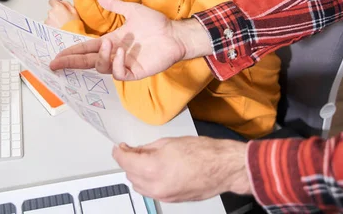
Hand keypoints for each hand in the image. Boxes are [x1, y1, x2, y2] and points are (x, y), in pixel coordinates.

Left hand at [45, 0, 79, 28]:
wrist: (70, 38)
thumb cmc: (74, 25)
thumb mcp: (74, 11)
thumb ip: (67, 4)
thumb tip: (62, 2)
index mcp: (58, 7)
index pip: (52, 1)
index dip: (56, 3)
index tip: (58, 6)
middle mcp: (51, 13)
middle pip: (52, 11)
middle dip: (56, 14)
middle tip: (63, 19)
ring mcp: (48, 21)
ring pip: (50, 19)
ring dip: (54, 21)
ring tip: (62, 26)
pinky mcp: (46, 28)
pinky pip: (49, 25)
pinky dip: (52, 27)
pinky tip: (59, 30)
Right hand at [49, 0, 212, 79]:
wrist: (175, 34)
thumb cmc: (156, 24)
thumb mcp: (132, 11)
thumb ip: (115, 6)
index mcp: (111, 41)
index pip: (86, 49)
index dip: (71, 53)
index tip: (56, 56)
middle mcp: (114, 54)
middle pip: (87, 61)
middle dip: (71, 62)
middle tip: (56, 63)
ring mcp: (123, 64)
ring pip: (101, 67)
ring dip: (101, 56)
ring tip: (109, 44)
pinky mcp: (135, 72)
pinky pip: (118, 73)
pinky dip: (116, 63)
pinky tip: (121, 52)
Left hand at [113, 137, 251, 201]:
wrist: (223, 168)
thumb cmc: (203, 152)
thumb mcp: (169, 142)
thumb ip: (148, 149)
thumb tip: (137, 151)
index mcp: (152, 168)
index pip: (125, 161)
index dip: (119, 153)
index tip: (119, 148)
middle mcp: (155, 185)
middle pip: (129, 175)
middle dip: (128, 162)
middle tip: (133, 150)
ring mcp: (163, 195)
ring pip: (138, 186)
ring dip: (136, 173)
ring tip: (144, 160)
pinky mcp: (171, 200)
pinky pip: (151, 192)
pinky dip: (147, 182)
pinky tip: (154, 170)